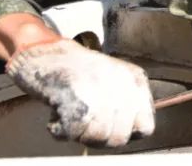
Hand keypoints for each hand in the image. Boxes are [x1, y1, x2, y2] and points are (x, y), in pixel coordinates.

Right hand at [6, 38, 154, 146]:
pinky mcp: (74, 96)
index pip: (145, 127)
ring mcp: (99, 90)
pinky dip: (60, 130)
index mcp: (135, 81)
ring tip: (72, 118)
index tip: (110, 128)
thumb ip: (128, 106)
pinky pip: (73, 132)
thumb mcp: (116, 79)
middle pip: (120, 137)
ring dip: (80, 135)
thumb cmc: (78, 69)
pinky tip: (58, 116)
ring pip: (98, 137)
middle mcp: (122, 84)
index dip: (126, 133)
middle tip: (85, 125)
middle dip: (100, 138)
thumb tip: (132, 132)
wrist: (46, 52)